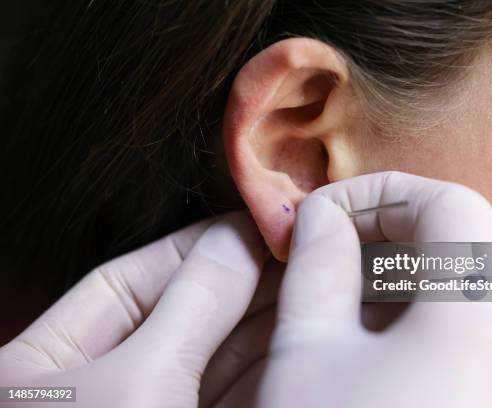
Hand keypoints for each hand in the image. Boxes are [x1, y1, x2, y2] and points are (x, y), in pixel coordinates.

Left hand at [0, 212, 268, 407]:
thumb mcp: (140, 383)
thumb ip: (190, 305)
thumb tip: (237, 238)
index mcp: (42, 370)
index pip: (121, 283)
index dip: (192, 246)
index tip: (248, 222)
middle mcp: (94, 389)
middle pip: (172, 317)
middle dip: (234, 281)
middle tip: (290, 248)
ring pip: (203, 357)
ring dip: (255, 321)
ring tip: (303, 282)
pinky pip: (223, 391)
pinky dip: (258, 366)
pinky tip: (291, 336)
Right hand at [256, 172, 491, 406]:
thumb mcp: (309, 357)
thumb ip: (316, 269)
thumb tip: (320, 219)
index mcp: (480, 318)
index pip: (449, 203)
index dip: (379, 193)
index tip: (324, 216)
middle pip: (472, 244)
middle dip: (396, 233)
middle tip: (333, 251)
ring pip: (482, 292)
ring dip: (414, 277)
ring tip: (350, 299)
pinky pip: (488, 340)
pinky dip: (434, 321)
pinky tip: (381, 350)